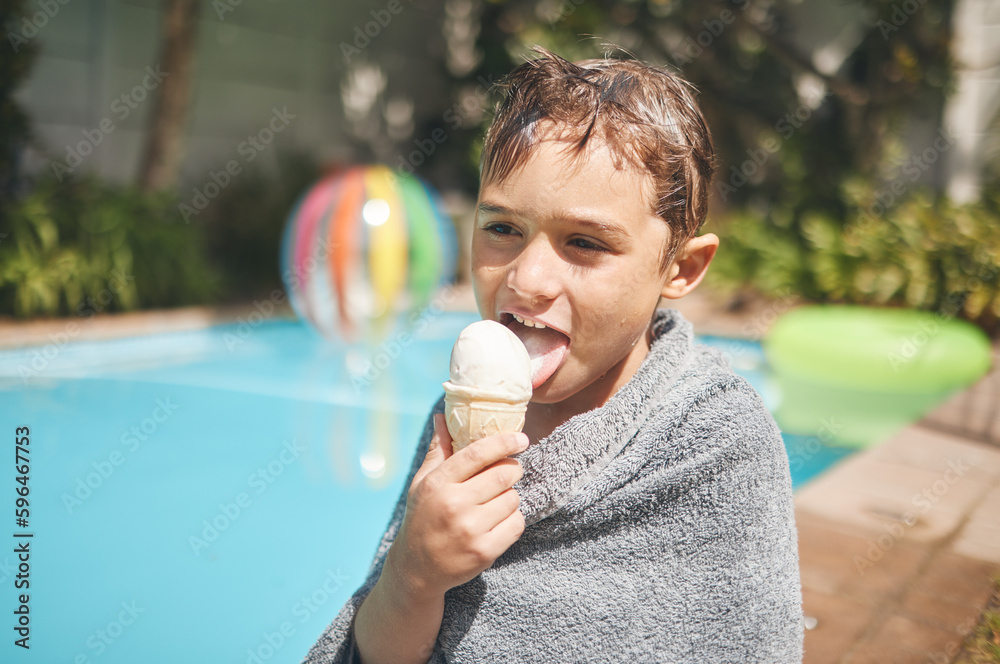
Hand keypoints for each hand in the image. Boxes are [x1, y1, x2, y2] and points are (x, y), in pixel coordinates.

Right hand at [383, 414, 528, 600]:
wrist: (417, 568)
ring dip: (509, 498)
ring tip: (494, 503)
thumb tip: (443, 416)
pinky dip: (513, 520)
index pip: (478, 453)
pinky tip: (497, 522)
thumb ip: (438, 450)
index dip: (504, 442)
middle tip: (509, 472)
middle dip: (512, 470)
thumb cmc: (422, 517)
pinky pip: (516, 524)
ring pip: (512, 499)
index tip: (521, 439)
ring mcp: (470, 530)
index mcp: (438, 484)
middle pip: (504, 475)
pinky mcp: (484, 552)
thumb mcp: (423, 483)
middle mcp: (454, 506)